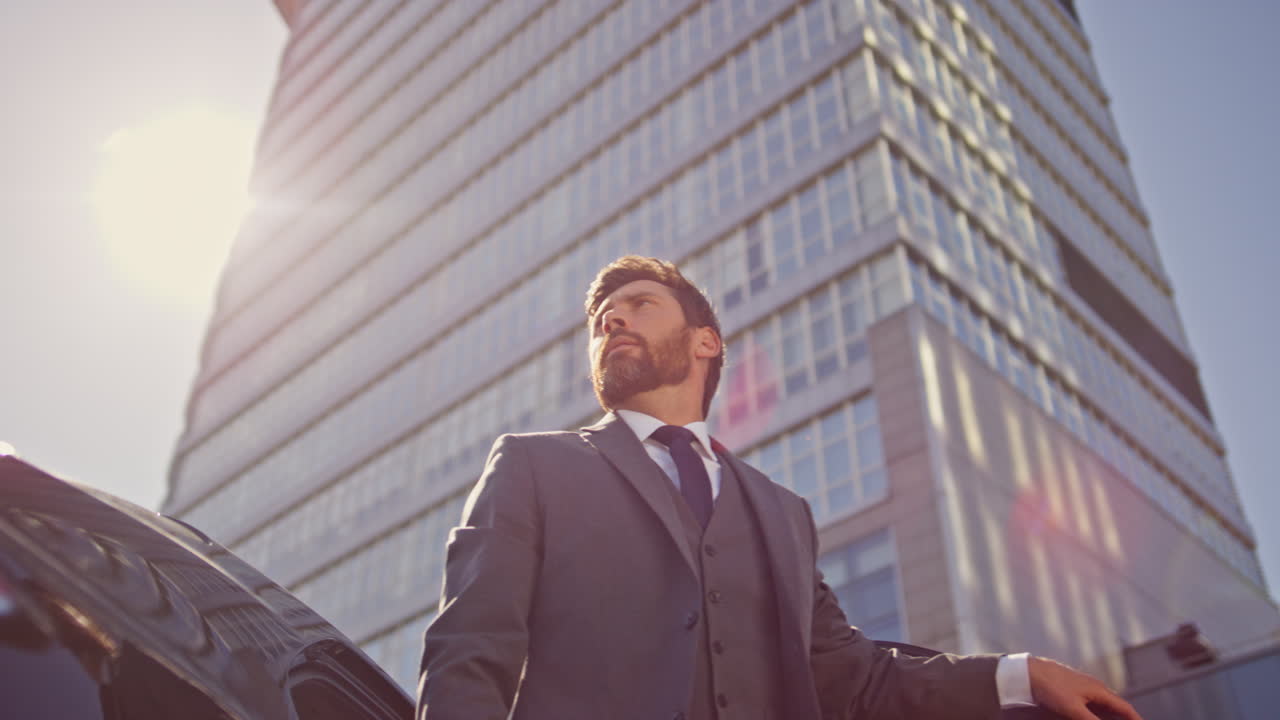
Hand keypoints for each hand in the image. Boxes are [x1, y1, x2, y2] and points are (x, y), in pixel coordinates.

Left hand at [1027, 656, 1142, 719]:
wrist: (1027, 672)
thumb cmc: (1051, 687)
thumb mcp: (1074, 710)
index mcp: (1099, 690)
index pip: (1124, 708)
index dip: (1135, 719)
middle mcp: (1094, 687)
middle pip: (1115, 706)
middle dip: (1123, 718)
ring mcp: (1082, 687)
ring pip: (1102, 705)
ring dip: (1109, 715)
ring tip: (1113, 718)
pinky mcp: (1070, 689)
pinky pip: (1090, 703)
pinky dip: (1096, 712)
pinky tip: (1090, 715)